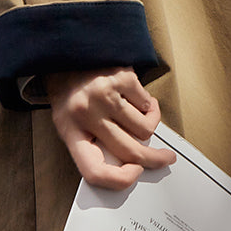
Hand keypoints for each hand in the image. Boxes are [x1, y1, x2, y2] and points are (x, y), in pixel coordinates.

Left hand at [45, 66, 177, 190]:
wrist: (65, 50)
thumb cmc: (70, 90)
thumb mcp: (70, 121)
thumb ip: (93, 142)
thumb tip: (130, 163)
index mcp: (69, 130)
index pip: (93, 170)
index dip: (119, 180)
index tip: (134, 173)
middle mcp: (86, 113)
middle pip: (129, 151)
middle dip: (154, 159)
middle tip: (165, 158)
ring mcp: (105, 95)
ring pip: (144, 129)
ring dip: (148, 124)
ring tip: (137, 112)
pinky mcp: (121, 78)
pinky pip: (148, 104)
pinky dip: (147, 104)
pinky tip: (133, 94)